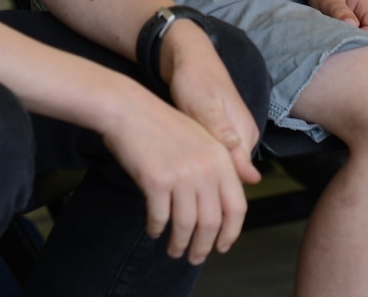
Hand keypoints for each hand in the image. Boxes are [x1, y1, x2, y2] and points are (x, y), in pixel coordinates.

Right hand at [100, 85, 251, 264]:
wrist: (130, 110)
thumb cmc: (163, 126)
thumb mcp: (201, 140)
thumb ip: (219, 167)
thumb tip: (233, 201)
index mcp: (221, 158)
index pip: (237, 207)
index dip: (230, 232)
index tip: (222, 246)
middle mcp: (206, 168)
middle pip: (212, 222)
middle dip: (203, 246)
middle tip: (195, 257)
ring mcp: (182, 174)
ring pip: (186, 225)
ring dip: (179, 243)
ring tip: (174, 250)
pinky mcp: (156, 180)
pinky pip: (160, 217)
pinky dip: (156, 229)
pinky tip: (154, 231)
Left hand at [159, 21, 261, 184]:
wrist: (190, 57)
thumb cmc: (194, 80)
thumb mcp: (205, 107)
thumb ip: (225, 136)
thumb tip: (250, 173)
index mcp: (245, 133)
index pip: (238, 176)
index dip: (218, 192)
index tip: (194, 202)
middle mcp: (245, 136)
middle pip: (231, 174)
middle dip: (209, 186)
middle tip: (181, 195)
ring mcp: (235, 134)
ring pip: (223, 166)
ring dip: (205, 176)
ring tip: (179, 184)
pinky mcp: (222, 132)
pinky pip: (216, 156)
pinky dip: (201, 163)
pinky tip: (184, 167)